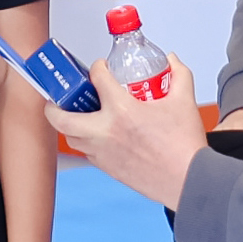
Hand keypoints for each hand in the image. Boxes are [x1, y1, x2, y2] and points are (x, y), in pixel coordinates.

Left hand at [46, 55, 205, 209]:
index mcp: (122, 111)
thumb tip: (171, 61)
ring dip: (69, 124)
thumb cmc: (184, 147)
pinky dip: (86, 142)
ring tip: (76, 115)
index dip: (97, 67)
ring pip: (71, 138)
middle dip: (54, 106)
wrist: (189, 181)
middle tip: (58, 97)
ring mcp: (104, 153)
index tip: (101, 67)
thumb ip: (178, 74)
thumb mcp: (184, 100)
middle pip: (62, 118)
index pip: (96, 78)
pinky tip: (97, 135)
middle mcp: (105, 133)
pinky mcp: (109, 169)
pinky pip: (87, 153)